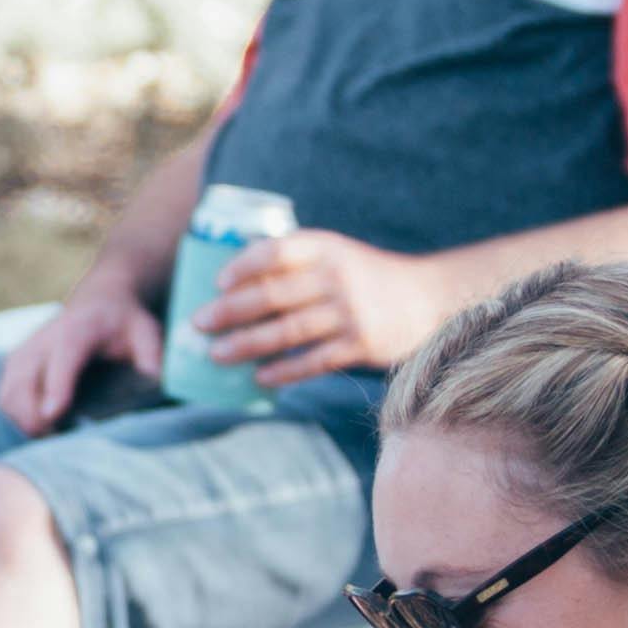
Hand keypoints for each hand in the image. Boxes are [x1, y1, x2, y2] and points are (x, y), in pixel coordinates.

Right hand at [0, 278, 161, 432]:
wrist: (99, 302)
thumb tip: (155, 387)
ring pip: (8, 395)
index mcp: (78, 330)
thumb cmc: (125, 323)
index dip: (56, 388)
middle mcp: (44, 339)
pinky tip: (41, 425)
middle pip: (24, 384)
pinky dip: (16, 416)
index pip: (62, 360)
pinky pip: (4, 397)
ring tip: (53, 435)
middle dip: (36, 418)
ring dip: (23, 421)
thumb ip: (152, 358)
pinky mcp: (14, 364)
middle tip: (62, 439)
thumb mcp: (147, 332)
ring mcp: (24, 351)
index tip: (52, 417)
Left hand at [201, 230, 450, 387]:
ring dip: (247, 345)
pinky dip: (284, 371)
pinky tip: (259, 378)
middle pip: (273, 294)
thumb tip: (232, 279)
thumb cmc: (368, 278)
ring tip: (216, 355)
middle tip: (198, 324)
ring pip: (288, 331)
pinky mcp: (362, 346)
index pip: (276, 252)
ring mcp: (351, 313)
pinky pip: (313, 361)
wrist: (430, 300)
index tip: (217, 282)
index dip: (243, 266)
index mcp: (327, 248)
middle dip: (230, 310)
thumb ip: (296, 262)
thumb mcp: (337, 255)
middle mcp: (337, 277)